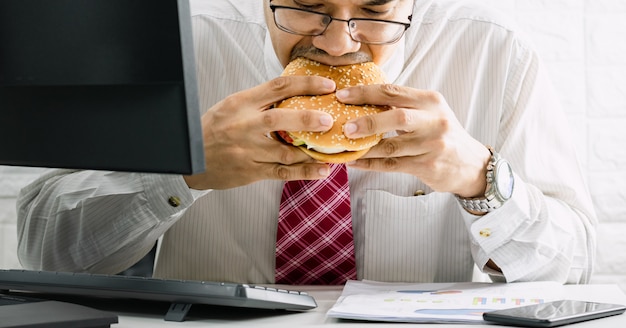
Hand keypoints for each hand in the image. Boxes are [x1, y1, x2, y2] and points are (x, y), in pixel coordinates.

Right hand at [184, 76, 335, 189]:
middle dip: (306, 120)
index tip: (327, 85)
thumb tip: (295, 91)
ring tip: (335, 150)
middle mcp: (244, 125)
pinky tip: (321, 171)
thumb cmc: (213, 129)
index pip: (277, 87)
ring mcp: (248, 150)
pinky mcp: (251, 171)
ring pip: (285, 151)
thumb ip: (260, 100)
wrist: (190, 159)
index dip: (304, 84)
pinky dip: (304, 173)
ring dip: (311, 151)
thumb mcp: (232, 106)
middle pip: (278, 120)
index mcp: (241, 103)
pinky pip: (282, 172)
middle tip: (329, 120)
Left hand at [337, 84, 489, 197]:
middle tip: (345, 127)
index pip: (393, 92)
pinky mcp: (427, 166)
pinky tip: (354, 162)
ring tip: (344, 146)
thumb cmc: (442, 134)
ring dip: (364, 148)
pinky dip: (370, 164)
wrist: (471, 164)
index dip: (365, 93)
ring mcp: (432, 145)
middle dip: (368, 121)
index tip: (342, 95)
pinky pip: (392, 165)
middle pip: (396, 117)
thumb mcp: (430, 112)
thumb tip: (362, 99)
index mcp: (430, 101)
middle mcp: (434, 121)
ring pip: (391, 146)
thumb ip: (403, 104)